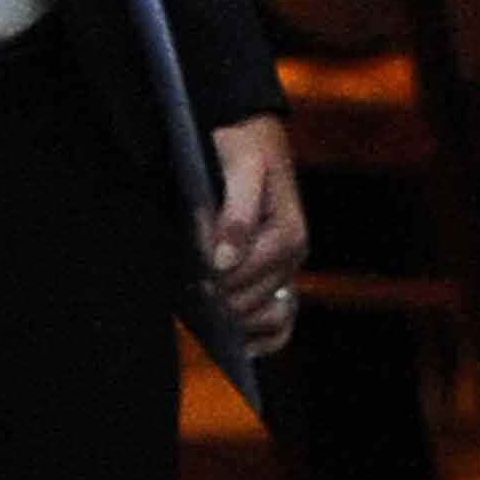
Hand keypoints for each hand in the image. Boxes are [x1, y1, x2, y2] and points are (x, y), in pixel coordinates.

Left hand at [205, 116, 307, 357]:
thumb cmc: (242, 146)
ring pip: (267, 320)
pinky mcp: (276, 279)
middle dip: (215, 297)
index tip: (187, 262)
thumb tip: (223, 263)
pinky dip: (262, 340)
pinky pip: (280, 325)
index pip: (241, 277)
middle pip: (248, 303)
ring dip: (235, 322)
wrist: (249, 136)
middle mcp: (292, 258)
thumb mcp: (241, 166)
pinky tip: (236, 344)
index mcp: (287, 235)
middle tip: (187, 283)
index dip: (208, 275)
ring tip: (204, 308)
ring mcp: (285, 272)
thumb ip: (236, 215)